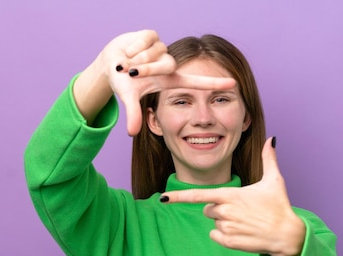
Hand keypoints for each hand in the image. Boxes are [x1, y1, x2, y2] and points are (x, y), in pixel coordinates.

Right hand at [74, 30, 235, 135]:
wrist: (110, 62)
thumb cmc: (123, 81)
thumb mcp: (129, 97)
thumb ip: (134, 114)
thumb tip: (132, 133)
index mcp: (169, 80)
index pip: (196, 82)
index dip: (214, 83)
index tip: (233, 84)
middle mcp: (169, 64)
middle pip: (166, 64)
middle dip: (145, 68)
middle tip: (131, 73)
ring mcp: (162, 49)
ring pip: (154, 52)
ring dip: (137, 58)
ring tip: (128, 62)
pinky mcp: (152, 35)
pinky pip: (145, 40)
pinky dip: (132, 47)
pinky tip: (129, 50)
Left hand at [160, 137, 305, 255]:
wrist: (287, 236)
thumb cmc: (279, 207)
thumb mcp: (274, 181)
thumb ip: (268, 159)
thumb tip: (271, 139)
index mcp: (230, 195)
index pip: (198, 195)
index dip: (179, 197)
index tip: (163, 198)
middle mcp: (225, 211)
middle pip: (208, 208)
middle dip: (219, 208)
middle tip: (241, 210)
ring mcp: (226, 227)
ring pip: (213, 221)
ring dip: (224, 221)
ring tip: (244, 221)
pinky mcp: (229, 242)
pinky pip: (215, 235)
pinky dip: (223, 235)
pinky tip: (240, 232)